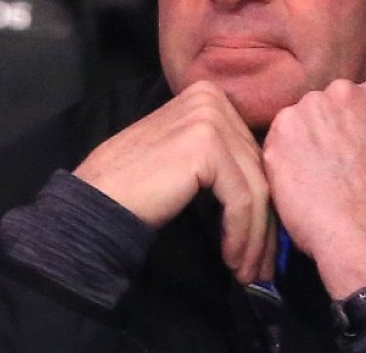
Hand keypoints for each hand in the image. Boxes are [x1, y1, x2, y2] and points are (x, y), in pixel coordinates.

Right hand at [73, 80, 275, 283]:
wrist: (96, 201)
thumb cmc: (136, 186)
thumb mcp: (187, 154)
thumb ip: (223, 154)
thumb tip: (269, 187)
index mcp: (209, 95)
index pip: (252, 154)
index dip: (264, 203)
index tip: (262, 244)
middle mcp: (211, 98)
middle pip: (258, 170)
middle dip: (264, 224)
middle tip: (261, 265)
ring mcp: (209, 119)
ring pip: (255, 188)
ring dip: (255, 237)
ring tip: (248, 270)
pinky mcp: (206, 147)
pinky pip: (240, 199)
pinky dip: (241, 234)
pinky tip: (232, 257)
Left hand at [263, 79, 365, 298]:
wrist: (362, 234)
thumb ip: (362, 123)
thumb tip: (339, 126)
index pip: (344, 99)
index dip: (339, 128)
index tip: (341, 150)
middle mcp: (341, 91)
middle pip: (316, 105)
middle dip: (315, 130)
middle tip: (323, 166)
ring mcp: (310, 108)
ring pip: (292, 121)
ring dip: (294, 144)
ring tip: (309, 178)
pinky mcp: (282, 130)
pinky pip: (273, 142)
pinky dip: (278, 163)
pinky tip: (295, 185)